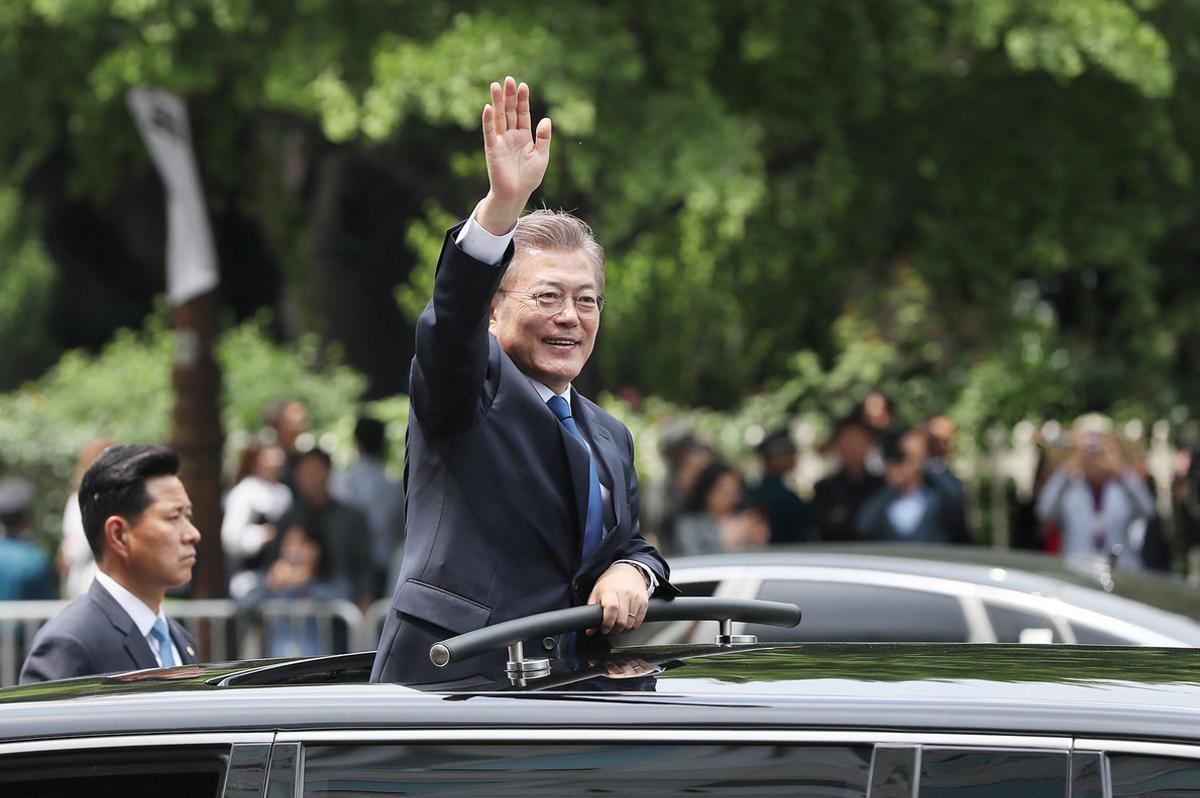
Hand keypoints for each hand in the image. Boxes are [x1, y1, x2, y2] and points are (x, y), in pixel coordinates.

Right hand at [476, 76, 551, 234]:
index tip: (523, 85)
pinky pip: (489, 133)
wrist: (516, 195)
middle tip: (508, 79)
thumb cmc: (528, 178)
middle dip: (509, 96)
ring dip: (497, 102)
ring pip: (499, 118)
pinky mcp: (492, 149)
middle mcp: (510, 136)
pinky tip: (488, 108)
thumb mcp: (541, 156)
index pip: (522, 114)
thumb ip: (544, 138)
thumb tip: (546, 119)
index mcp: (523, 136)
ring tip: (496, 86)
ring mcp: (500, 141)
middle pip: (509, 112)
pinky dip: (488, 121)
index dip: (523, 100)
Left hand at [586, 562, 649, 635]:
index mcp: (611, 591)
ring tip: (618, 624)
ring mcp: (636, 598)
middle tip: (610, 630)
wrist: (628, 571)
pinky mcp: (645, 602)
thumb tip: (590, 630)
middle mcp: (625, 593)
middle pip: (622, 620)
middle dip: (615, 630)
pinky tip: (627, 621)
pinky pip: (639, 621)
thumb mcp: (597, 593)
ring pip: (631, 623)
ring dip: (623, 629)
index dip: (607, 623)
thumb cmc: (610, 583)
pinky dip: (633, 625)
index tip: (604, 629)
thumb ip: (592, 611)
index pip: (612, 609)